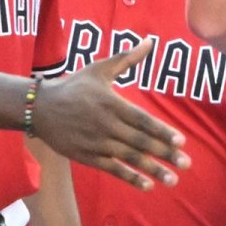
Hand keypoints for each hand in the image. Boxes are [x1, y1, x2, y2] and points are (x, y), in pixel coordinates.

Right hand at [33, 39, 190, 189]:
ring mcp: (96, 143)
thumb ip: (127, 58)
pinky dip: (129, 177)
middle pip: (140, 141)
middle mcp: (106, 125)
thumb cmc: (74, 86)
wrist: (39, 108)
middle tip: (186, 163)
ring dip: (152, 169)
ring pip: (129, 158)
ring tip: (173, 180)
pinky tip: (148, 184)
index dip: (161, 131)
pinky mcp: (87, 156)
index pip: (142, 120)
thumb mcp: (100, 68)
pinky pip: (112, 169)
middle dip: (164, 153)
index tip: (181, 141)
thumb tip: (150, 40)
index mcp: (111, 103)